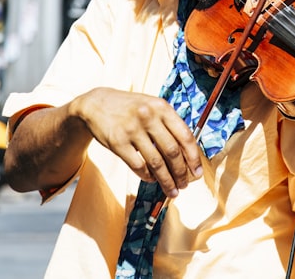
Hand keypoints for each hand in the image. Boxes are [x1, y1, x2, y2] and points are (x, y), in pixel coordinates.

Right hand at [72, 87, 203, 196]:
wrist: (97, 104)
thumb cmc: (130, 108)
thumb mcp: (152, 106)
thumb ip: (169, 124)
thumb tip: (188, 154)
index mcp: (162, 107)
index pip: (185, 136)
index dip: (193, 157)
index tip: (197, 172)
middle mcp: (148, 117)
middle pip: (172, 152)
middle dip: (181, 173)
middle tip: (184, 185)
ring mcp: (132, 129)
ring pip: (156, 163)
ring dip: (166, 180)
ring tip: (172, 190)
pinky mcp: (118, 142)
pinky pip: (138, 166)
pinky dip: (148, 176)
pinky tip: (152, 179)